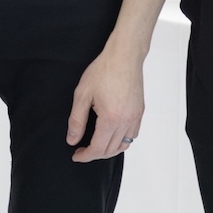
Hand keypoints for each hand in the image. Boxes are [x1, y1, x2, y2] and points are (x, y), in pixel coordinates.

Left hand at [67, 43, 144, 162]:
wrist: (124, 56)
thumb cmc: (104, 70)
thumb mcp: (82, 94)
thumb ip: (76, 120)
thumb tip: (72, 139)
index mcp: (111, 118)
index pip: (98, 149)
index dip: (85, 156)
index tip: (76, 155)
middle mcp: (126, 121)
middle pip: (111, 150)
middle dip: (95, 154)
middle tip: (82, 150)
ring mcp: (135, 117)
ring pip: (124, 145)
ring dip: (109, 150)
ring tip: (95, 145)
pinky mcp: (140, 112)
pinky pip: (132, 135)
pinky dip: (122, 141)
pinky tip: (111, 134)